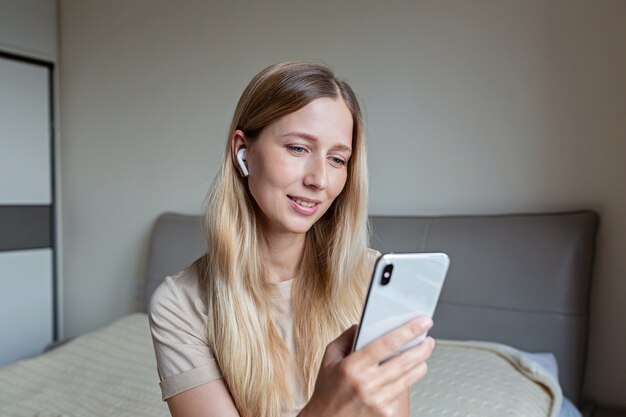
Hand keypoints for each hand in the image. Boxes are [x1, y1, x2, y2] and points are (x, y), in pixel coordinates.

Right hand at [300, 317, 434, 416]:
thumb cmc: (327, 392)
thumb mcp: (329, 359)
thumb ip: (345, 339)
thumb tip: (362, 326)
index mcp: (353, 366)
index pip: (387, 343)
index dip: (408, 331)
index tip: (421, 323)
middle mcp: (367, 384)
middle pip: (405, 361)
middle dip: (422, 348)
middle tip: (429, 340)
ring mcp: (378, 401)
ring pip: (409, 378)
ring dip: (420, 364)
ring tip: (422, 355)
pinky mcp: (385, 413)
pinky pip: (403, 393)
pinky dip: (407, 382)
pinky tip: (407, 375)